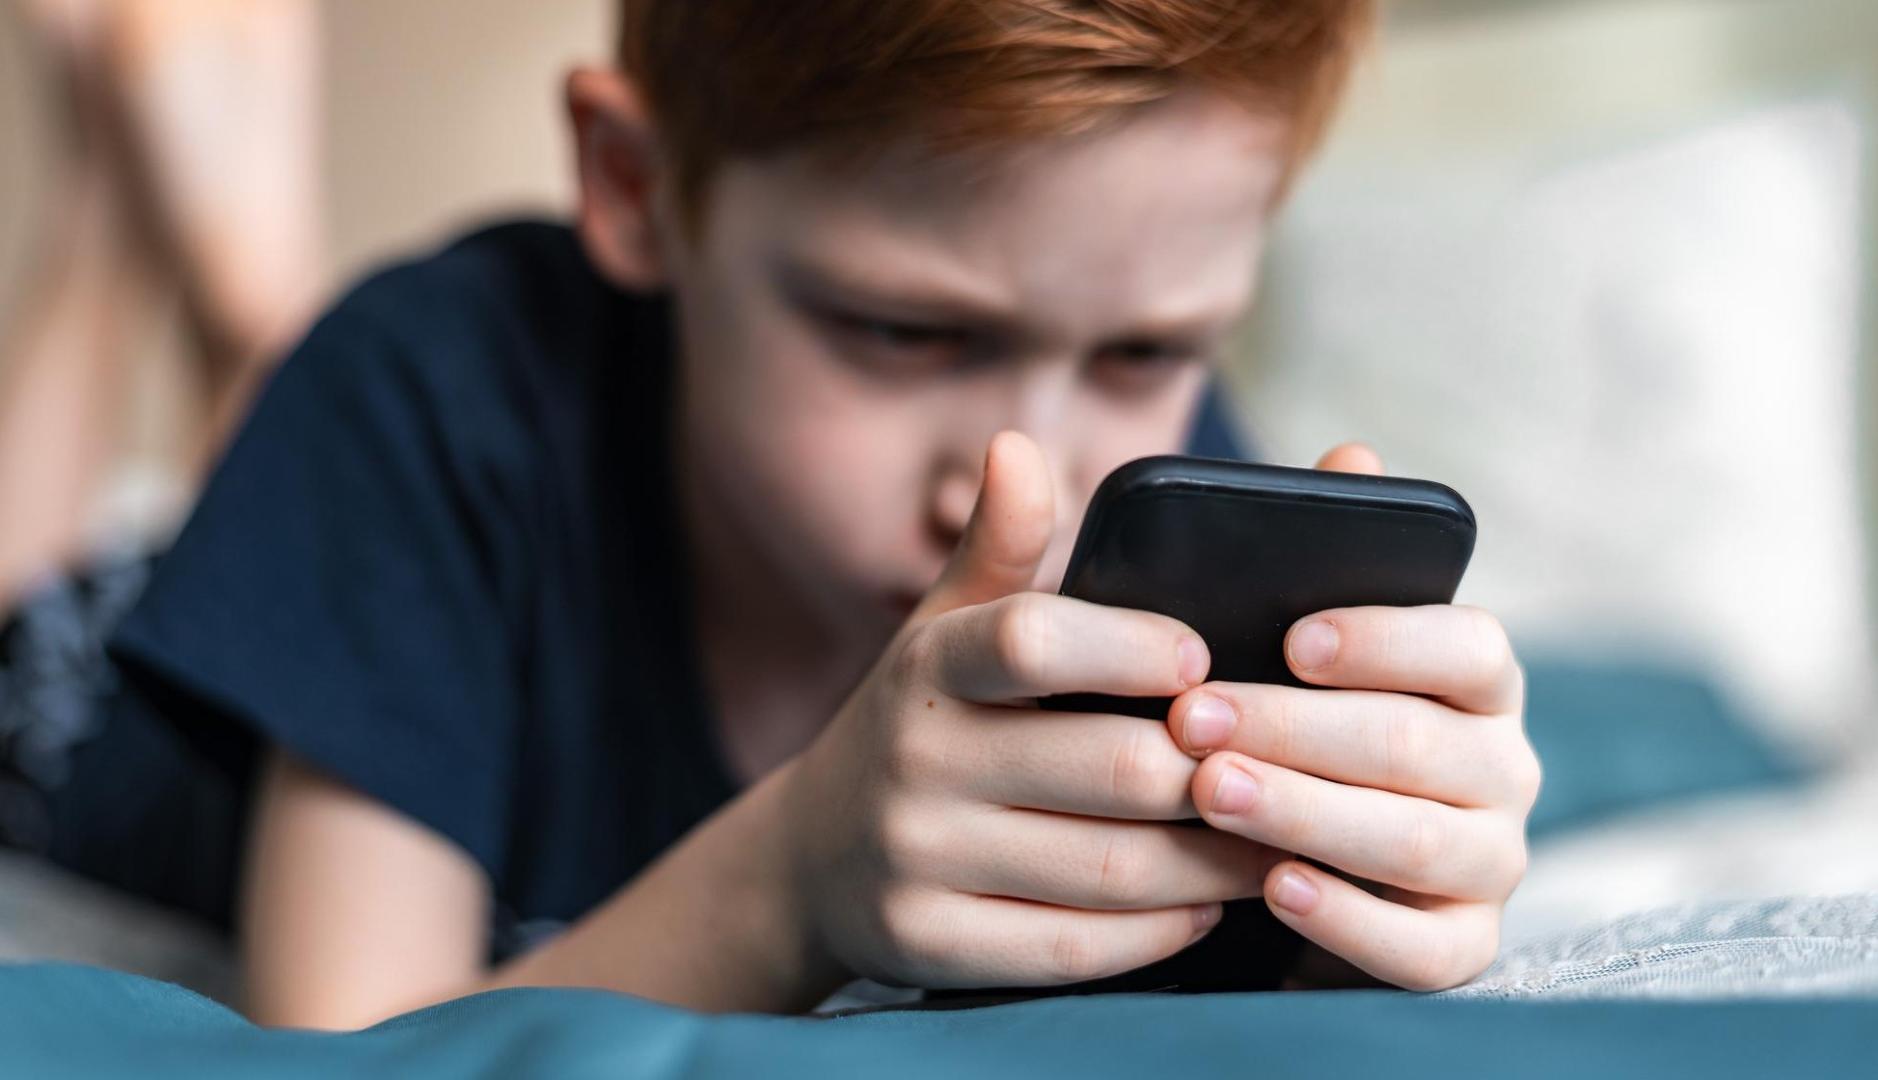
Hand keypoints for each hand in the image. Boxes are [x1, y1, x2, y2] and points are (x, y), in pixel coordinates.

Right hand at [779, 432, 1279, 989]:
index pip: (1034, 641)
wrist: (814, 857)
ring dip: (1215, 859)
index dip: (1133, 647)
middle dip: (1217, 770)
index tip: (1204, 659)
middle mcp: (913, 760)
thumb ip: (1000, 549)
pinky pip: (1077, 949)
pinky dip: (1160, 932)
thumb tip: (1015, 446)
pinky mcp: (931, 946)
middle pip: (1110, 768)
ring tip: (1282, 837)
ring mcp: (917, 859)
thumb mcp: (944, 630)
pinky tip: (1206, 908)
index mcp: (930, 665)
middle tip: (1299, 766)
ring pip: (1111, 869)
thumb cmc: (926, 723)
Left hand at [1171, 445, 1540, 990]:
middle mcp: (1503, 766)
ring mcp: (1492, 861)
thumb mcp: (1289, 643)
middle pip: (1415, 744)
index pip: (1467, 646)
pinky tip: (1273, 886)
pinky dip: (1347, 917)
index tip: (1292, 637)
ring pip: (1414, 840)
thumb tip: (1351, 451)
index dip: (1384, 639)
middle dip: (1297, 728)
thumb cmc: (1291, 726)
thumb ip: (1319, 554)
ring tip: (1209, 790)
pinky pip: (1420, 947)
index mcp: (1475, 677)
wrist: (1281, 867)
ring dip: (1305, 812)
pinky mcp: (1462, 948)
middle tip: (1194, 718)